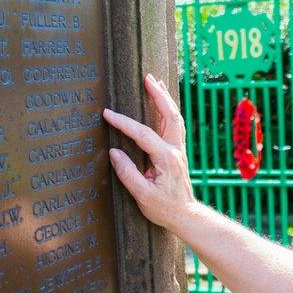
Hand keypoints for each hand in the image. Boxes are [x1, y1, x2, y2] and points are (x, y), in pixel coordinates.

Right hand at [103, 74, 195, 229]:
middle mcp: (175, 149)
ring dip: (164, 99)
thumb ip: (128, 174)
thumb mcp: (143, 196)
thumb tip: (114, 153)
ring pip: (174, 117)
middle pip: (169, 115)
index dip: (124, 123)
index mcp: (166, 158)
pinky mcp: (177, 151)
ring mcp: (178, 149)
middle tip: (147, 77)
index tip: (107, 114)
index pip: (143, 134)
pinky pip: (173, 124)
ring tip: (154, 82)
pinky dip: (167, 110)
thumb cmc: (164, 208)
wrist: (185, 214)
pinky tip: (161, 103)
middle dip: (158, 95)